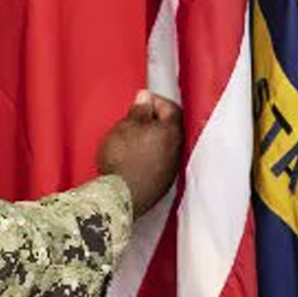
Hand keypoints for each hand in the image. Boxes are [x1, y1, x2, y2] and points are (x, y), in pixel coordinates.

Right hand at [96, 90, 182, 215]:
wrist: (120, 197)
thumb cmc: (121, 158)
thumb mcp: (125, 126)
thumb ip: (139, 111)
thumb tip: (145, 99)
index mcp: (171, 131)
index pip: (171, 108)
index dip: (156, 101)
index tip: (142, 101)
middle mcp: (177, 150)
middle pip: (171, 127)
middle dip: (155, 120)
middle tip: (136, 118)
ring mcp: (172, 169)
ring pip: (167, 145)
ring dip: (153, 138)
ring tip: (133, 138)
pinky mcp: (163, 184)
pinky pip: (161, 162)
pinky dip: (151, 155)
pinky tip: (135, 157)